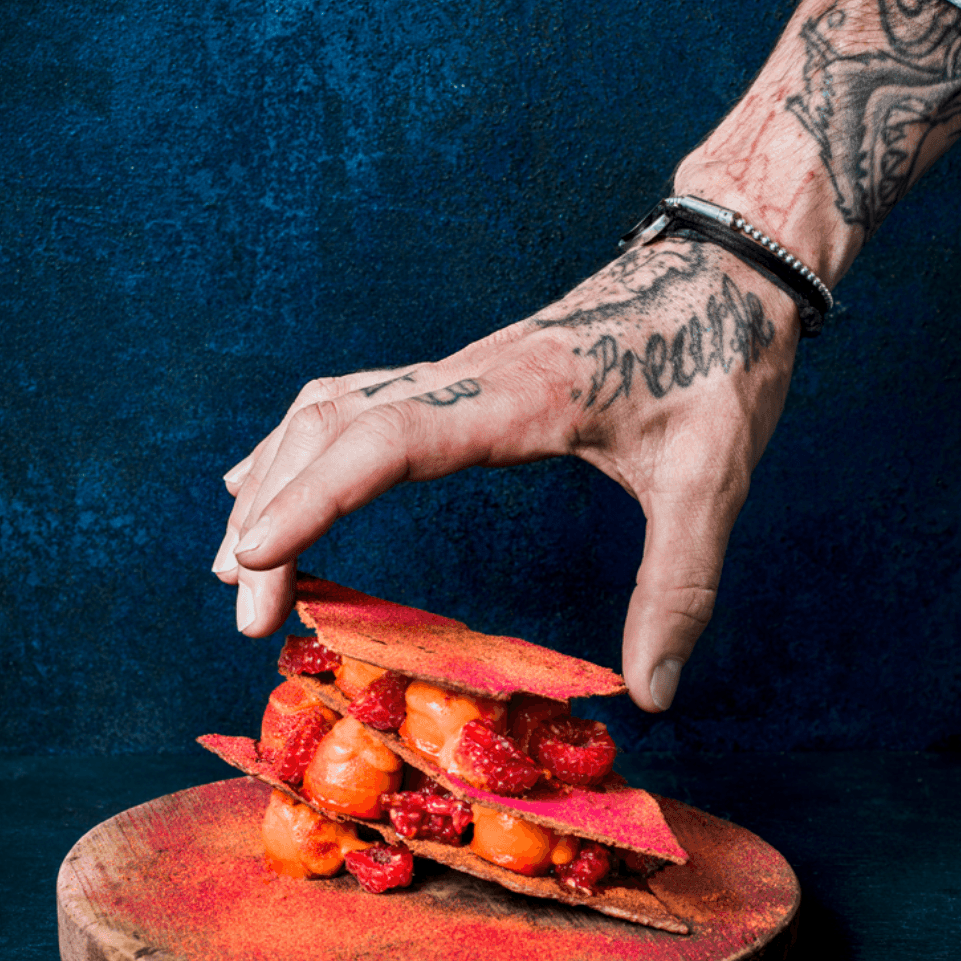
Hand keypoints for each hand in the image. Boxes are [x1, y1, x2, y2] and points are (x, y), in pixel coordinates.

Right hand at [217, 0, 960, 711]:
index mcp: (516, 396)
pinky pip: (355, 404)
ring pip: (331, 412)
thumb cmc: (722, 356)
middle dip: (274, 517)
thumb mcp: (715, 477)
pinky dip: (301, 446)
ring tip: (233, 563)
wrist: (728, 264)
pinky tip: (268, 476)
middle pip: (332, 432)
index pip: (386, 441)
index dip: (313, 496)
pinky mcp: (466, 377)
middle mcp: (468, 377)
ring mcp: (460, 372)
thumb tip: (652, 696)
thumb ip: (681, 585)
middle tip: (244, 615)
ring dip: (276, 479)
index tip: (253, 556)